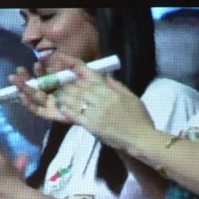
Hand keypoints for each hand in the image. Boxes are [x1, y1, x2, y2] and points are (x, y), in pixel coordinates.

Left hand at [41, 54, 159, 152]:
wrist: (141, 139)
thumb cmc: (139, 119)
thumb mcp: (131, 98)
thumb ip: (118, 87)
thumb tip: (107, 78)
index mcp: (111, 91)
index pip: (90, 76)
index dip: (75, 66)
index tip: (64, 60)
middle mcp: (103, 100)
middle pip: (80, 87)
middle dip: (69, 84)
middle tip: (59, 83)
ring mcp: (96, 113)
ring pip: (76, 100)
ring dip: (65, 96)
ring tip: (58, 94)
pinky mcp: (93, 126)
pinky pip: (76, 115)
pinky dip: (67, 110)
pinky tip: (61, 107)